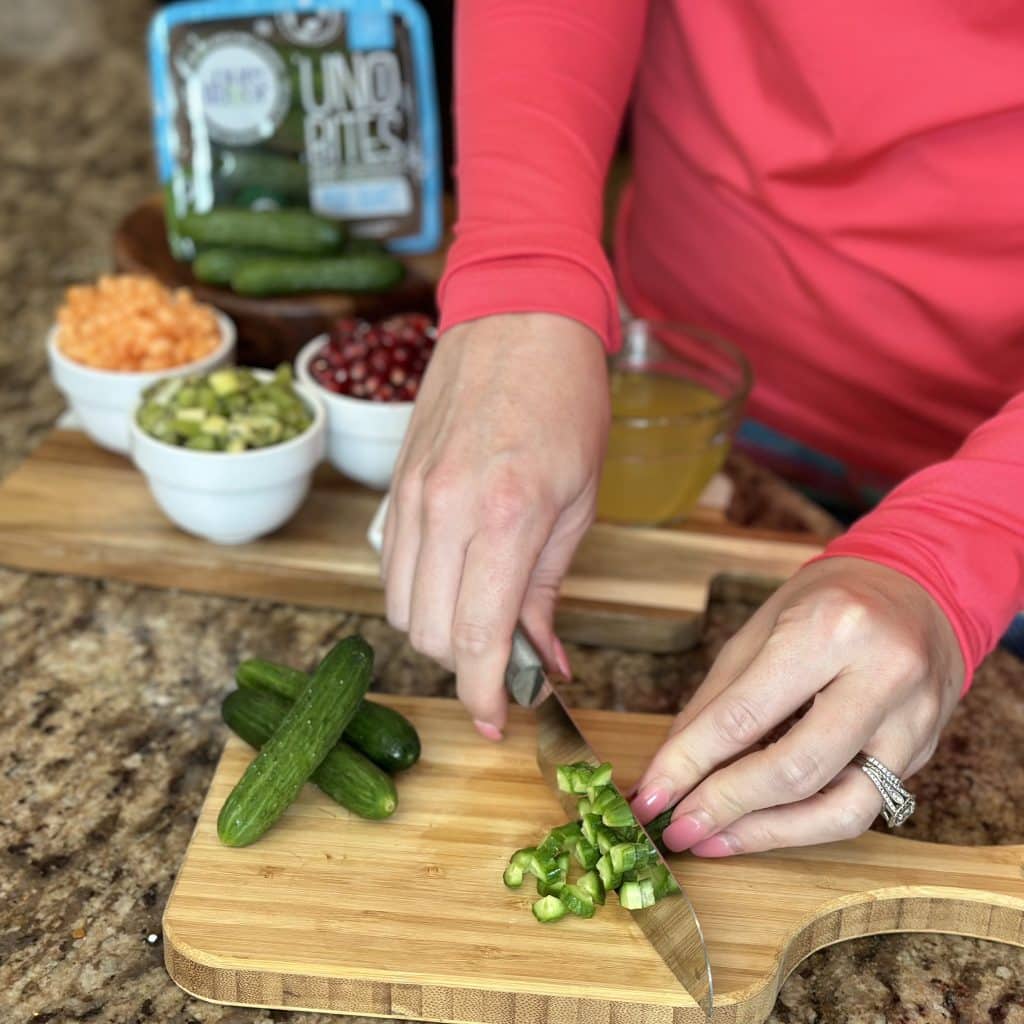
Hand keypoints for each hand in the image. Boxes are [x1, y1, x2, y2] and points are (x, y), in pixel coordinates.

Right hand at [381, 312, 608, 738]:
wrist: (516, 318)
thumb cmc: (566, 401)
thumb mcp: (579, 501)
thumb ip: (548, 589)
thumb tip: (546, 661)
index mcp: (507, 516)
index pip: (475, 639)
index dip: (486, 696)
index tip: (500, 721)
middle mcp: (445, 510)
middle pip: (427, 635)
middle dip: (465, 668)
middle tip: (507, 664)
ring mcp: (410, 497)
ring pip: (398, 608)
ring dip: (437, 634)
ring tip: (480, 622)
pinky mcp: (393, 486)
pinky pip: (390, 568)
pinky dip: (416, 595)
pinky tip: (453, 583)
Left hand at [631, 558, 963, 854]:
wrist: (916, 587)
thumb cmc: (826, 601)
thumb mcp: (758, 629)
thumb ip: (716, 701)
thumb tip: (670, 767)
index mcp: (830, 629)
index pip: (744, 716)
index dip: (687, 763)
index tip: (648, 796)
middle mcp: (884, 676)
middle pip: (796, 770)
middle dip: (725, 806)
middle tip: (678, 827)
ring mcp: (914, 721)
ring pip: (842, 809)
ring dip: (767, 834)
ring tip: (713, 840)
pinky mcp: (926, 753)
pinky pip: (863, 807)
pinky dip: (804, 825)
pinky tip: (759, 827)